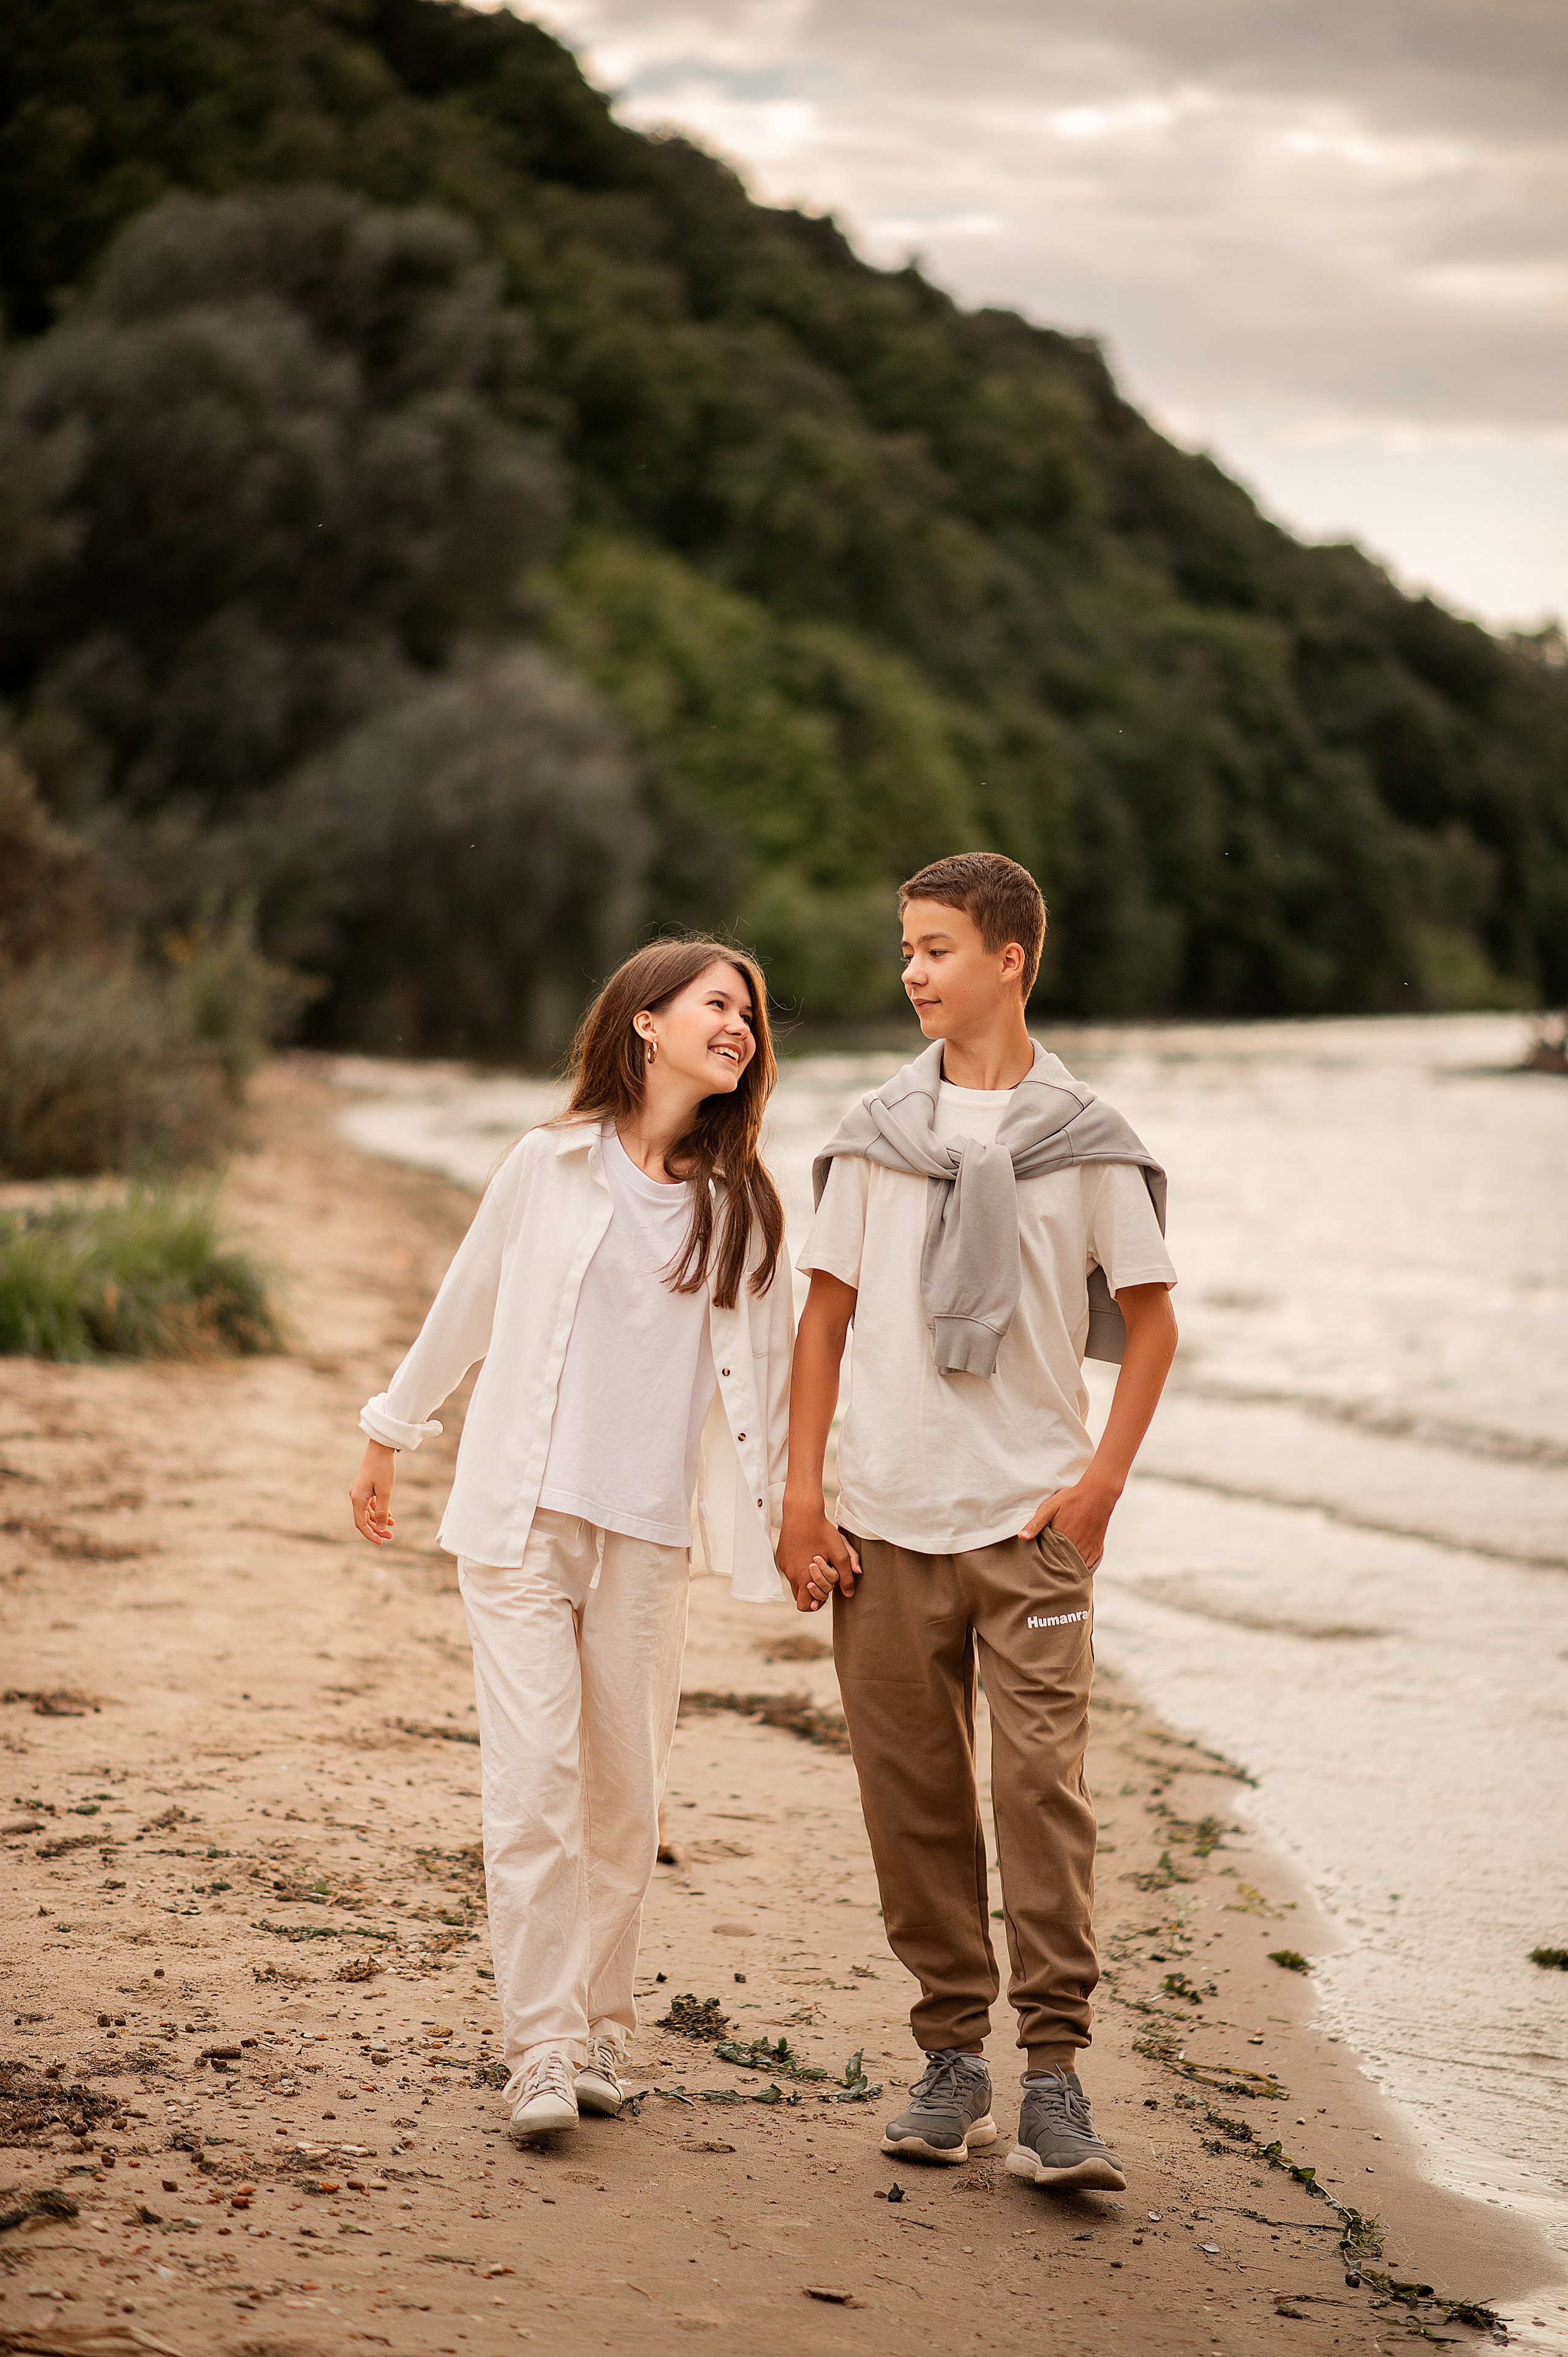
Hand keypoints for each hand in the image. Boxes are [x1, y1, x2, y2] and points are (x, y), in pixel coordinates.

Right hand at [350, 1441, 396, 1546]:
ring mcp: (359, 1492)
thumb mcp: (385, 1492)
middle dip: (376, 1529)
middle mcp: (355, 1496)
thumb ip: (382, 1511)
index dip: (370, 1535)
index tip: (381, 1543)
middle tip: (390, 1536)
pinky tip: (388, 1515)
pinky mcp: (364, 1487)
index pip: (361, 1523)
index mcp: (357, 1498)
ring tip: (392, 1526)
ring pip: (367, 1512)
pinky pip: (369, 1504)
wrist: (380, 1448)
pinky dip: (378, 1510)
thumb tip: (380, 1528)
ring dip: (378, 1520)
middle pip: (364, 1519)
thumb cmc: (383, 1469)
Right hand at [778, 1496, 860, 1612]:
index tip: (826, 1591)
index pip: (805, 1606)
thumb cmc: (822, 1532)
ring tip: (817, 1561)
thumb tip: (849, 1593)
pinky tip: (809, 1551)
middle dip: (813, 1591)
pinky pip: (790, 1569)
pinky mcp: (781, 1556)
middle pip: (800, 1596)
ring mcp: (784, 1565)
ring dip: (806, 1578)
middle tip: (824, 1576)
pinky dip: (800, 1567)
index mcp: (804, 1578)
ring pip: (795, 1582)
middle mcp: (791, 1574)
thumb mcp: (840, 1553)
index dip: (817, 1603)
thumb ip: (846, 1576)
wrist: (802, 1511)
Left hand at [1020, 1474, 1119, 1568]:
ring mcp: (1088, 1551)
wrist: (1098, 1494)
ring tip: (1060, 1572)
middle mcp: (1075, 1549)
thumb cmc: (1071, 1499)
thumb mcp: (1049, 1508)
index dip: (1043, 1566)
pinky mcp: (1097, 1550)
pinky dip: (1082, 1569)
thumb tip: (1021, 1537)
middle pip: (1063, 1569)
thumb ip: (1035, 1524)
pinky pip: (1089, 1567)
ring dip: (1069, 1572)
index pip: (1049, 1562)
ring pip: (1076, 1570)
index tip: (1038, 1568)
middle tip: (1048, 1573)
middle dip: (1056, 1572)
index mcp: (1061, 1541)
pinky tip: (1075, 1568)